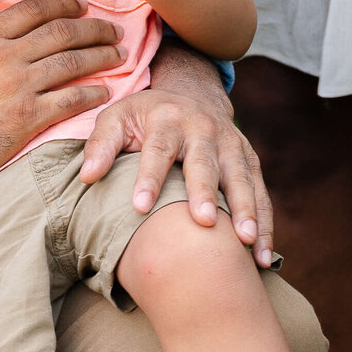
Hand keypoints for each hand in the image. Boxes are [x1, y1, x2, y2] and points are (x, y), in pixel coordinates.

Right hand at [0, 0, 124, 190]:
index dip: (64, 6)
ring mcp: (18, 87)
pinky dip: (92, 94)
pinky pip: (69, 100)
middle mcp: (5, 56)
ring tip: (118, 54)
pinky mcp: (27, 118)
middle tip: (113, 30)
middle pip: (61, 33)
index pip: (34, 11)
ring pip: (71, 63)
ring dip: (100, 56)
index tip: (82, 7)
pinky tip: (104, 92)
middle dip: (93, 28)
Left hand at [80, 48, 275, 265]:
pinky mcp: (250, 161)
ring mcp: (232, 145)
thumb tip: (87, 176)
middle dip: (204, 192)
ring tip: (245, 242)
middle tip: (202, 222)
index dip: (149, 176)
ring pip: (240, 179)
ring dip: (245, 210)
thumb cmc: (146, 117)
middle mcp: (204, 129)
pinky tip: (262, 257)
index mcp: (168, 118)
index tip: (139, 206)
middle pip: (204, 163)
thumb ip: (101, 145)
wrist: (192, 95)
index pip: (158, 148)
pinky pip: (261, 193)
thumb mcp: (118, 118)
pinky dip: (264, 224)